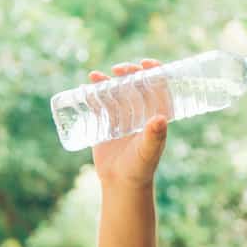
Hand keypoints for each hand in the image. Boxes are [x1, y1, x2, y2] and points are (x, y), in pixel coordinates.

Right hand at [89, 58, 170, 188]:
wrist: (120, 183)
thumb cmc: (140, 168)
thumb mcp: (148, 151)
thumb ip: (154, 137)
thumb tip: (161, 119)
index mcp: (156, 114)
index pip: (159, 87)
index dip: (155, 71)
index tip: (146, 63)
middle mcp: (140, 112)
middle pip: (136, 85)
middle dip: (129, 73)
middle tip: (119, 69)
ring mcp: (123, 116)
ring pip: (116, 91)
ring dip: (108, 80)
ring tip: (96, 76)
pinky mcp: (106, 123)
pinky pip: (100, 103)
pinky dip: (93, 94)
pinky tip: (86, 88)